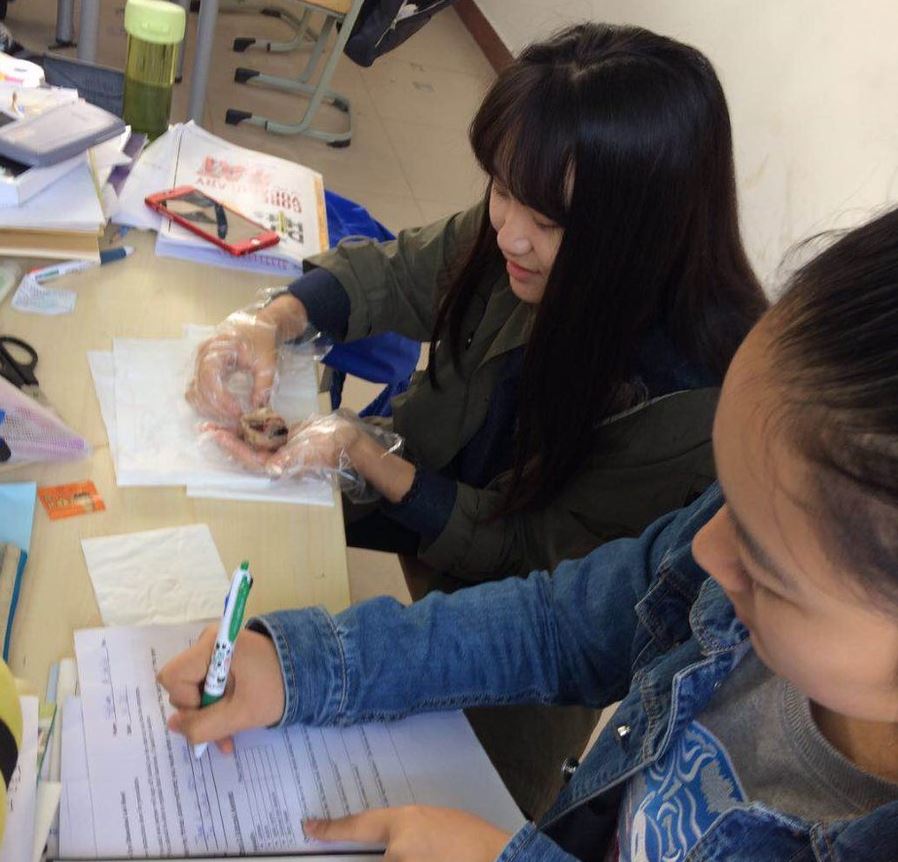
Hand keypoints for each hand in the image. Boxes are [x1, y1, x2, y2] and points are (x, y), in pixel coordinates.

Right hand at [157, 624, 284, 753]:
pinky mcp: (223, 659)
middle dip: (199, 713)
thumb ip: (204, 725)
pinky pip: (206, 687)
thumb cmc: (278, 688)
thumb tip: (173, 724)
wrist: (310, 672)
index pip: (173, 676)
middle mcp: (208, 642)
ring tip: (228, 737)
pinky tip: (229, 730)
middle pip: (182, 684)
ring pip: (194, 690)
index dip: (185, 700)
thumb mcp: (241, 713)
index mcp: (212, 645)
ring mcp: (215, 650)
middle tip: (222, 731)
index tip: (212, 709)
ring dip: (208, 716)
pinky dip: (216, 708)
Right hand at [186, 295, 308, 422]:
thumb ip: (263, 385)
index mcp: (216, 349)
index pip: (210, 378)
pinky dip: (206, 404)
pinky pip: (196, 392)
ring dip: (210, 409)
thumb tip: (257, 407)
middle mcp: (202, 356)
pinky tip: (223, 411)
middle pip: (199, 389)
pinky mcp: (201, 371)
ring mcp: (198, 364)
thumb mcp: (267, 363)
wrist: (255, 328)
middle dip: (217, 408)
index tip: (237, 412)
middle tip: (236, 419)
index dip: (221, 399)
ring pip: (194, 393)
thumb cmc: (260, 342)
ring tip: (231, 416)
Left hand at [201, 411, 364, 477]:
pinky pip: (261, 432)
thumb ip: (289, 459)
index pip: (249, 457)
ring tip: (215, 421)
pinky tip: (237, 415)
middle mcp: (274, 459)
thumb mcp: (308, 452)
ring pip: (250, 440)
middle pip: (244, 449)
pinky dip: (249, 424)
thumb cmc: (328, 446)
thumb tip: (271, 468)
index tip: (216, 434)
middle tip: (205, 427)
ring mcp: (278, 448)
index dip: (231, 446)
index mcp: (278, 465)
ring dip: (233, 431)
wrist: (345, 437)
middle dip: (225, 439)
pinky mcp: (283, 437)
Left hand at [304, 805, 511, 861]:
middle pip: (373, 858)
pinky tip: (435, 856)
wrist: (496, 859)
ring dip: (399, 856)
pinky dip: (411, 861)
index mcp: (402, 826)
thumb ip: (403, 835)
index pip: (356, 827)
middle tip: (420, 848)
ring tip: (434, 851)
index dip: (330, 829)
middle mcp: (396, 854)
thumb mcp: (431, 823)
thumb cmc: (469, 838)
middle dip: (385, 854)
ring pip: (388, 861)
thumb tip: (386, 849)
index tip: (310, 827)